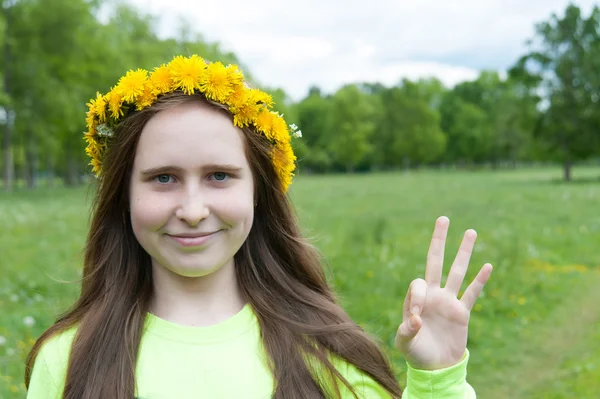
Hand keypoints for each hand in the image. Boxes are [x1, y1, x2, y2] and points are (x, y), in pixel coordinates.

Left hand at [394, 216, 492, 369]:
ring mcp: (449, 301)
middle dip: (439, 241)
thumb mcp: (404, 343)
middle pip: (436, 262)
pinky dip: (480, 280)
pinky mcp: (463, 312)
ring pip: (458, 271)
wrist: (435, 367)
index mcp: (416, 299)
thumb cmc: (415, 353)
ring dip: (464, 252)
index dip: (417, 298)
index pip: (418, 285)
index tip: (416, 319)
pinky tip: (487, 265)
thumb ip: (406, 330)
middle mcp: (433, 295)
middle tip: (443, 219)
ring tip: (471, 232)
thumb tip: (416, 319)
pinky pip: (472, 293)